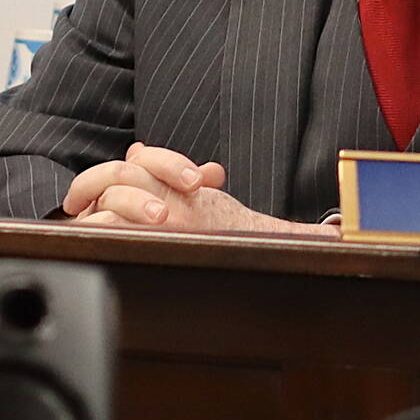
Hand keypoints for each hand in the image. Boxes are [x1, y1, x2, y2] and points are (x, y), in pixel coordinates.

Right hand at [65, 143, 335, 236]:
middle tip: (192, 187)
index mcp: (171, 184)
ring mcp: (114, 206)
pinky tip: (95, 219)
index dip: (179, 162)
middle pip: (137, 161)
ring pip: (106, 179)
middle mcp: (140, 189)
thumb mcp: (244, 236)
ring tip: (158, 217)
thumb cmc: (201, 244)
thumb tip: (335, 234)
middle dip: (162, 168)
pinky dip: (90, 212)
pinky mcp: (95, 230)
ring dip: (129, 193)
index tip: (213, 178)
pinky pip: (83, 214)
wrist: (167, 263)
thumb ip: (282, 231)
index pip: (162, 156)